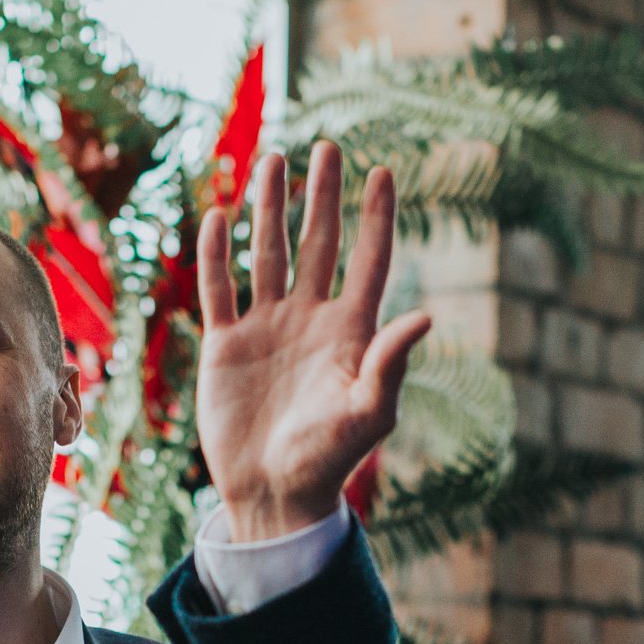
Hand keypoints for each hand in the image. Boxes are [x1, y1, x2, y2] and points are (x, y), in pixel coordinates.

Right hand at [197, 140, 432, 541]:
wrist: (273, 495)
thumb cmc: (328, 460)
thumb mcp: (367, 412)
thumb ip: (391, 362)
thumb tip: (427, 315)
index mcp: (350, 333)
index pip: (367, 262)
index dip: (376, 218)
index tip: (384, 172)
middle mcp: (309, 321)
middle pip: (317, 244)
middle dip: (322, 197)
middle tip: (327, 147)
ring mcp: (266, 329)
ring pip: (266, 254)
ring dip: (269, 208)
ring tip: (273, 160)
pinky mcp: (225, 345)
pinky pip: (219, 289)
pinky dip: (216, 253)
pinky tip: (217, 216)